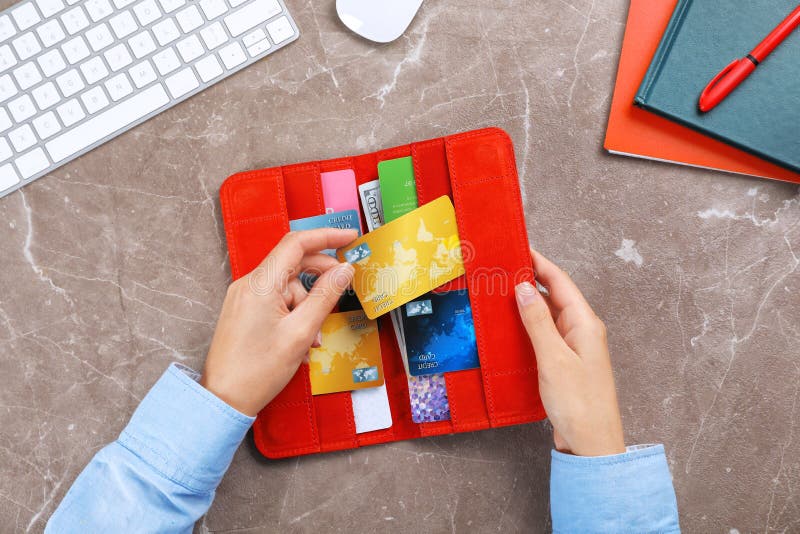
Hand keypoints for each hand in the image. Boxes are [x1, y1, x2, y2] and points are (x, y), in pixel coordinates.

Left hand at [201, 229, 356, 416]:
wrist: (223, 399)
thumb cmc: (257, 371)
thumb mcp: (301, 333)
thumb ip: (325, 296)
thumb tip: (344, 270)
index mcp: (260, 284)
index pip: (296, 244)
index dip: (326, 236)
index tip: (348, 237)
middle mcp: (248, 285)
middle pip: (293, 265)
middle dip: (320, 279)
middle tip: (341, 292)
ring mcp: (243, 297)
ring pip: (287, 287)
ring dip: (307, 307)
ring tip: (312, 338)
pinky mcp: (243, 311)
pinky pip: (275, 301)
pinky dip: (292, 314)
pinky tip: (298, 338)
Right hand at [515, 250, 624, 456]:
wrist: (592, 444)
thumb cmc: (579, 403)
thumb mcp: (553, 359)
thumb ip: (537, 322)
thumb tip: (524, 288)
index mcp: (585, 323)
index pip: (560, 282)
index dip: (540, 263)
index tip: (519, 248)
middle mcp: (582, 331)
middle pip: (555, 295)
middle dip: (530, 279)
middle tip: (502, 268)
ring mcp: (574, 348)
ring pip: (548, 316)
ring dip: (528, 303)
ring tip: (500, 292)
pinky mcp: (565, 363)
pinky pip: (546, 335)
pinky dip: (529, 326)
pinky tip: (511, 327)